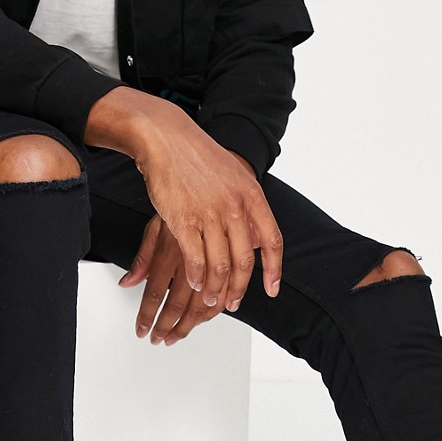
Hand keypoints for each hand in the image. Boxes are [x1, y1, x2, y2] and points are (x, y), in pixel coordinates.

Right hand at [85, 88, 281, 312]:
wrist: (167, 139)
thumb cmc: (198, 158)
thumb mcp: (235, 178)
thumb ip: (248, 207)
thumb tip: (258, 238)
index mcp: (251, 196)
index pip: (272, 240)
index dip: (274, 269)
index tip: (272, 288)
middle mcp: (234, 207)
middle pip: (244, 260)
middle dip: (240, 288)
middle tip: (233, 302)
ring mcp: (209, 214)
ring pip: (219, 265)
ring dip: (215, 289)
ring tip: (210, 299)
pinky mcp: (183, 220)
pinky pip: (195, 259)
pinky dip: (196, 277)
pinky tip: (194, 283)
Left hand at [119, 214, 226, 344]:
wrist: (213, 178)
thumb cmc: (182, 202)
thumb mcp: (156, 227)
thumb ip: (143, 258)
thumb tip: (127, 282)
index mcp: (169, 252)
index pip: (154, 294)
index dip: (147, 316)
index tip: (142, 330)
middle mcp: (190, 260)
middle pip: (176, 305)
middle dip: (166, 327)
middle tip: (158, 339)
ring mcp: (212, 262)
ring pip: (200, 305)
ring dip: (188, 325)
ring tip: (176, 336)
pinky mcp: (230, 261)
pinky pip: (222, 294)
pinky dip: (213, 311)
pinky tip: (203, 319)